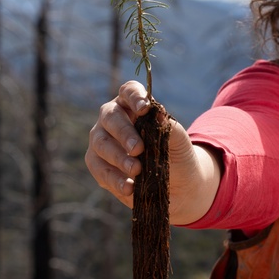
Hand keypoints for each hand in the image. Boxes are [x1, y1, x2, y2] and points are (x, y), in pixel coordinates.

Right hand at [85, 81, 220, 223]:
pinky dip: (115, 180)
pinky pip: (100, 171)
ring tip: (136, 170)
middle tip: (138, 149)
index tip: (145, 109)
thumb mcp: (179, 141)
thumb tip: (159, 114)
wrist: (179, 186)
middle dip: (123, 132)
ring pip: (101, 144)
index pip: (128, 92)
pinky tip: (130, 187)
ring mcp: (102, 142)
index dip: (134, 97)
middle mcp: (112, 119)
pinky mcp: (98, 166)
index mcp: (132, 105)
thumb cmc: (177, 154)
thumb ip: (169, 127)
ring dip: (118, 157)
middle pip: (110, 117)